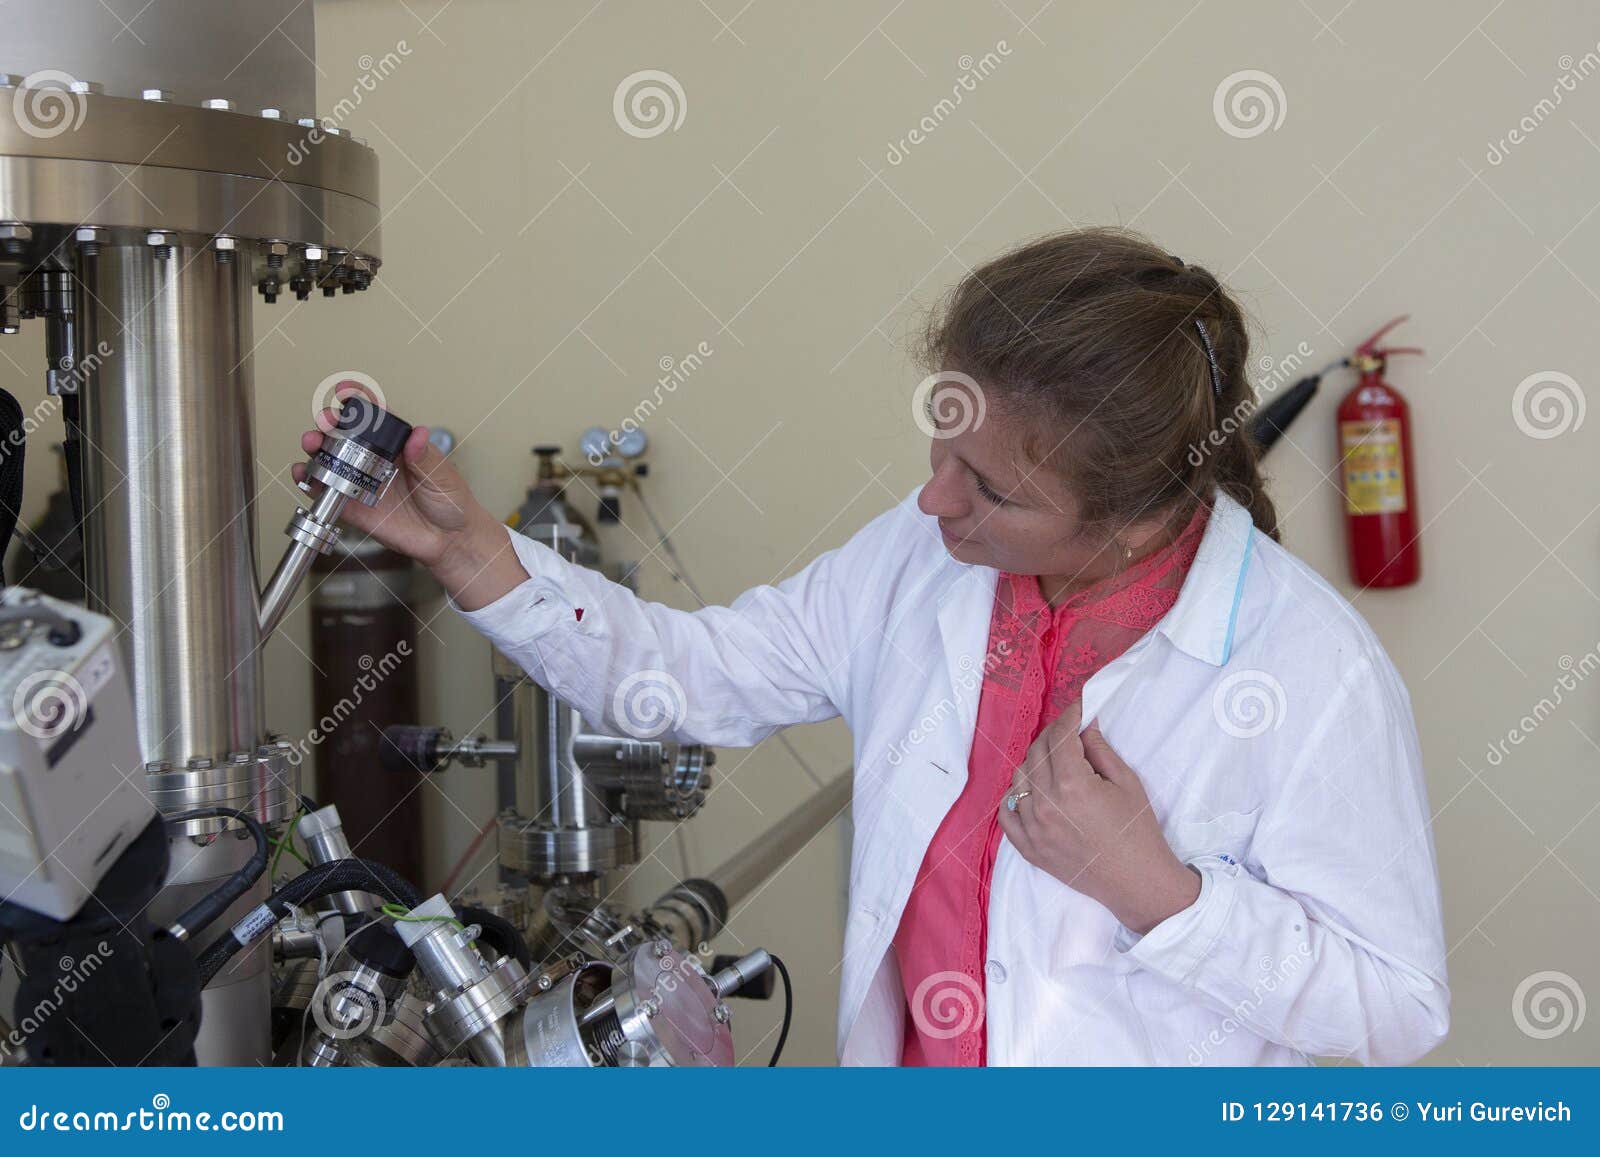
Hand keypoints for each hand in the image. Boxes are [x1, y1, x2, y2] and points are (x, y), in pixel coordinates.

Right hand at [292, 393, 527, 609]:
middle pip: (346, 435)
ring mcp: (362, 482)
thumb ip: (427, 458)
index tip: (346, 391)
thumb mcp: (444, 476)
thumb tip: (418, 435)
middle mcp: (375, 461)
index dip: (360, 402)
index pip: (376, 418)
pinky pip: (326, 491)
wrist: (449, 541)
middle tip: (325, 422)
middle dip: (330, 423)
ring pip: (330, 459)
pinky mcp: (353, 507)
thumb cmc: (451, 503)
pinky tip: (302, 473)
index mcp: (398, 446)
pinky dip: (309, 481)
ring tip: (311, 443)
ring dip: (315, 447)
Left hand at [997, 699, 1200, 934]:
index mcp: (1071, 785)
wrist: (1137, 881)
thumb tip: (1084, 725)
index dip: (1070, 715)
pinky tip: (1030, 790)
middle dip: (1054, 735)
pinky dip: (1015, 796)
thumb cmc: (1138, 830)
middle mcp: (1045, 804)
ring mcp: (1032, 828)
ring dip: (1035, 762)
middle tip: (1070, 731)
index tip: (1078, 706)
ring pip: (1019, 778)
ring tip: (1055, 761)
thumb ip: (1099, 749)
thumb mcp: (1126, 782)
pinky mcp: (1028, 848)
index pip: (1060, 736)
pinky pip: (1007, 813)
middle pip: (1037, 752)